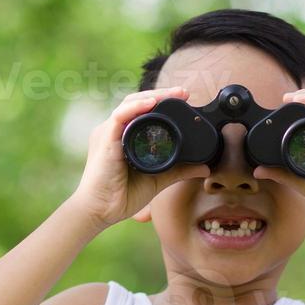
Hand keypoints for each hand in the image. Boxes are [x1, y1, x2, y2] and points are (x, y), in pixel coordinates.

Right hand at [69, 87, 210, 228]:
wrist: (99, 212)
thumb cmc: (121, 196)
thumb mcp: (158, 179)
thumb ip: (179, 170)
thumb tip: (205, 168)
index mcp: (123, 135)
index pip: (142, 109)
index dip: (162, 100)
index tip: (185, 97)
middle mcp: (114, 130)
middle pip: (137, 101)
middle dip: (161, 93)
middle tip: (183, 92)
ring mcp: (108, 134)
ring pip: (129, 104)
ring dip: (152, 96)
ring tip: (173, 94)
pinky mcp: (105, 142)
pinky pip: (119, 118)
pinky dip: (135, 108)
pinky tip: (151, 104)